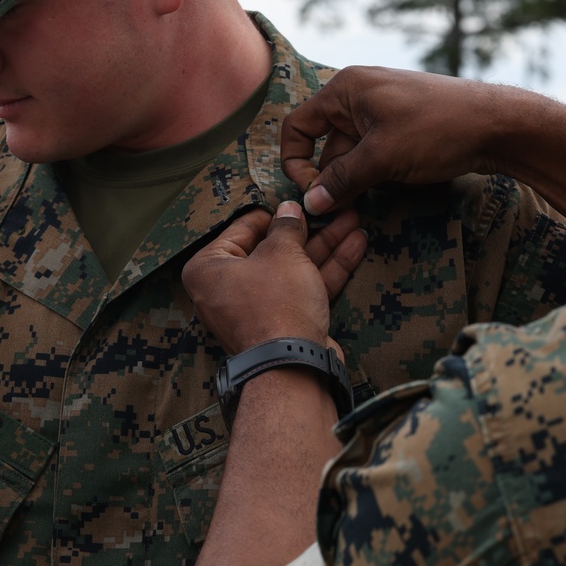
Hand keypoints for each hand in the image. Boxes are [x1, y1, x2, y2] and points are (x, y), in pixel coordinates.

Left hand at [182, 201, 366, 354]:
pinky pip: (303, 288)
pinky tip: (356, 243)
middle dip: (308, 229)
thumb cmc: (276, 302)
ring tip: (353, 218)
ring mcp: (257, 309)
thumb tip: (288, 208)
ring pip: (294, 268)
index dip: (273, 213)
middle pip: (272, 249)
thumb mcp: (282, 253)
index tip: (296, 200)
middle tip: (332, 207)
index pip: (241, 229)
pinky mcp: (284, 323)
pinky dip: (328, 269)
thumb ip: (286, 227)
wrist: (294, 365)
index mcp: (209, 269)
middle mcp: (226, 289)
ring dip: (325, 244)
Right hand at [282, 67, 507, 213]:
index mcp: (345, 90)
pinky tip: (393, 186)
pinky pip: (374, 154)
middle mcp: (359, 96)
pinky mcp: (402, 128)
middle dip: (332, 178)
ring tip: (370, 199)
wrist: (499, 125)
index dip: (296, 162)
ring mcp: (382, 112)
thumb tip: (310, 204)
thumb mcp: (382, 158)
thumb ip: (341, 181)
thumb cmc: (439, 129)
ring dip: (356, 180)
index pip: (298, 126)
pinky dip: (376, 174)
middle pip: (325, 145)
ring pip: (352, 154)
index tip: (312, 193)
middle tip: (342, 211)